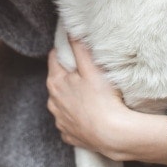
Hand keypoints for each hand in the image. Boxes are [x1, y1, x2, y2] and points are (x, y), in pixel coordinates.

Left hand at [46, 38, 129, 157]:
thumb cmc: (102, 99)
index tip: (75, 50)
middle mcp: (53, 102)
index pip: (54, 58)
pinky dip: (77, 117)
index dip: (64, 52)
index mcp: (55, 83)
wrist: (113, 134)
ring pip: (63, 103)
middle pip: (58, 82)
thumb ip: (79, 47)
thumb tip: (70, 30)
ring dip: (72, 98)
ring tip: (91, 96)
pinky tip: (90, 115)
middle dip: (69, 76)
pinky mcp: (69, 135)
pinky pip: (70, 122)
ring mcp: (60, 121)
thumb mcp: (91, 68)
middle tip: (87, 73)